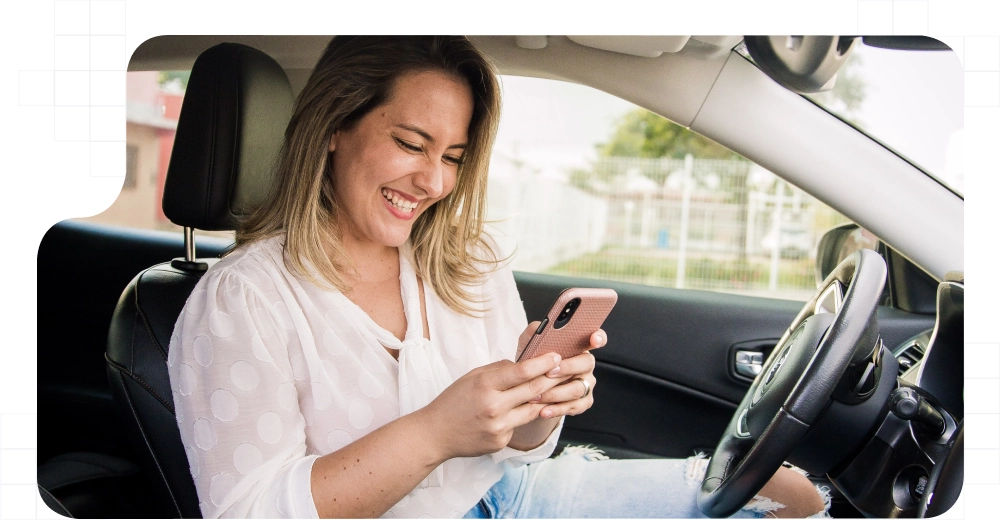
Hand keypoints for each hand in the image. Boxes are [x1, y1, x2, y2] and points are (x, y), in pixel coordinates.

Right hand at [418, 351, 565, 460]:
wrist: (435, 434)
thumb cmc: (453, 401)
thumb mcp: (472, 377)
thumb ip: (499, 370)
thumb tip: (524, 365)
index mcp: (485, 384)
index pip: (522, 371)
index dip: (543, 363)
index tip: (556, 356)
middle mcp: (494, 406)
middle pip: (534, 390)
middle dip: (553, 378)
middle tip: (566, 369)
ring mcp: (499, 427)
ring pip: (533, 410)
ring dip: (545, 399)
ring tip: (555, 388)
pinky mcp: (501, 442)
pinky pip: (519, 425)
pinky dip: (521, 417)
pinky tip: (519, 411)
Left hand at [518, 323, 605, 419]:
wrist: (531, 389)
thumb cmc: (535, 363)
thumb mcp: (531, 346)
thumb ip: (534, 334)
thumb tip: (536, 328)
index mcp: (579, 347)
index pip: (596, 338)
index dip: (598, 337)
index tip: (594, 340)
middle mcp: (586, 365)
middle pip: (586, 363)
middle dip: (567, 368)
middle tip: (548, 372)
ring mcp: (587, 383)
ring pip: (578, 388)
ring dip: (556, 392)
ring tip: (536, 396)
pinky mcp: (584, 402)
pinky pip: (574, 406)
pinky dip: (557, 409)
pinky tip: (543, 410)